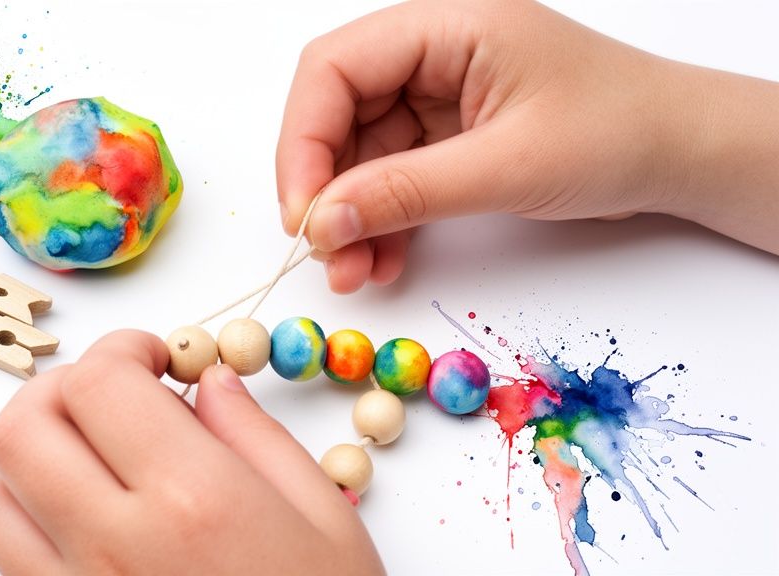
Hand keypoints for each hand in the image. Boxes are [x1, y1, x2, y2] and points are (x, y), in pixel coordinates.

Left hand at [0, 330, 383, 574]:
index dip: (122, 349)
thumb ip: (256, 437)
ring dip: (34, 459)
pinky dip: (27, 522)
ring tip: (95, 462)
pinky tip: (87, 524)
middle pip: (21, 426)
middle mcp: (116, 546)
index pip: (100, 382)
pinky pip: (4, 563)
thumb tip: (209, 382)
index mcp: (193, 500)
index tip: (153, 358)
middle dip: (62, 389)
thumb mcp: (322, 520)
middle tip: (114, 396)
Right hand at [277, 0, 778, 292]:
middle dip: (324, 188)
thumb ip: (406, 192)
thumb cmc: (618, 132)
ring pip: (360, 153)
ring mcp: (437, 94)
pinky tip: (379, 261)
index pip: (334, 68)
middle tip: (322, 251)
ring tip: (351, 272)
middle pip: (337, 112)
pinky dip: (380, 221)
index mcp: (446, 23)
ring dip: (349, 216)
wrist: (680, 153)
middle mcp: (431, 52)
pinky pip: (391, 177)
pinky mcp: (447, 136)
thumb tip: (321, 223)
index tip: (304, 213)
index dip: (304, 140)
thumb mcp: (506, 166)